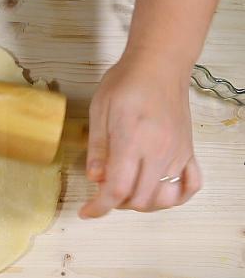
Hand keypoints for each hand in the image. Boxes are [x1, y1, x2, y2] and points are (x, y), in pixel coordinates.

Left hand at [80, 51, 201, 217]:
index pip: (117, 189)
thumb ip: (97, 148)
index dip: (99, 207)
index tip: (86, 212)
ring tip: (125, 189)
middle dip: (116, 204)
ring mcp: (178, 153)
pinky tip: (158, 191)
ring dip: (141, 202)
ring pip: (162, 198)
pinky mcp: (188, 151)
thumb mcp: (99, 111)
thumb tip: (95, 179)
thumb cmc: (125, 83)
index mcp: (133, 141)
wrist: (159, 64)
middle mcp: (159, 152)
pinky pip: (190, 185)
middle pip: (139, 199)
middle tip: (103, 191)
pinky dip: (174, 197)